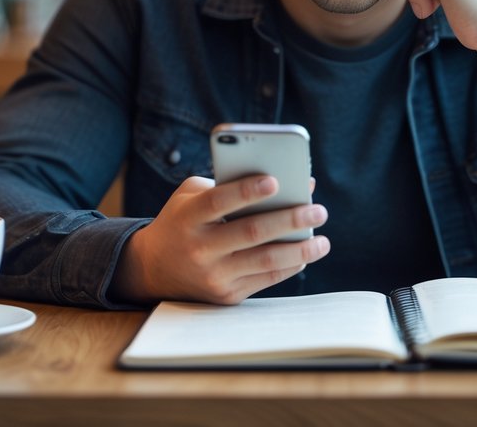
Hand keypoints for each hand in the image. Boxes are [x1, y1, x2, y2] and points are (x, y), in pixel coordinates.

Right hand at [110, 175, 329, 304]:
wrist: (153, 269)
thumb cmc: (182, 220)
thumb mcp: (190, 196)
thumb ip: (228, 184)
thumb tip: (285, 183)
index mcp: (189, 217)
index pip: (219, 201)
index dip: (247, 191)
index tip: (275, 180)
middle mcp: (200, 247)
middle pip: (251, 232)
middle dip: (290, 220)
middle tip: (318, 210)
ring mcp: (213, 275)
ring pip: (265, 261)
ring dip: (300, 250)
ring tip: (323, 240)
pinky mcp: (225, 295)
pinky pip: (266, 280)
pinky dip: (290, 266)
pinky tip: (305, 254)